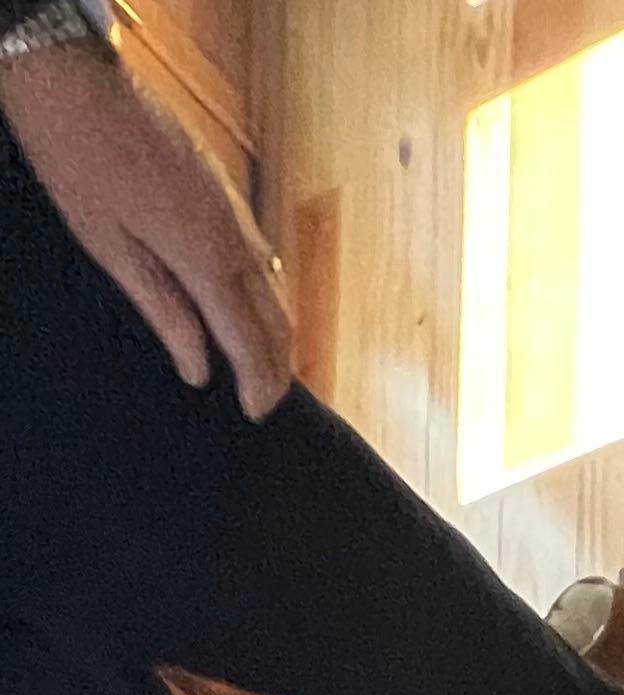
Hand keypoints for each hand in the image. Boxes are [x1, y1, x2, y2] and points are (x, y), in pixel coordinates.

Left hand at [2, 42, 292, 413]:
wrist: (75, 81)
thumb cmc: (79, 160)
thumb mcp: (110, 247)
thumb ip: (163, 310)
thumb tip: (196, 367)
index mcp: (205, 256)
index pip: (249, 338)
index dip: (257, 382)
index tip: (254, 414)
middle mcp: (233, 235)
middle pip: (277, 317)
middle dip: (278, 365)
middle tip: (265, 400)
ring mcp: (234, 207)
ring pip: (275, 285)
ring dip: (274, 329)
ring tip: (260, 361)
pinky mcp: (224, 188)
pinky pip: (259, 253)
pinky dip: (261, 291)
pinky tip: (242, 302)